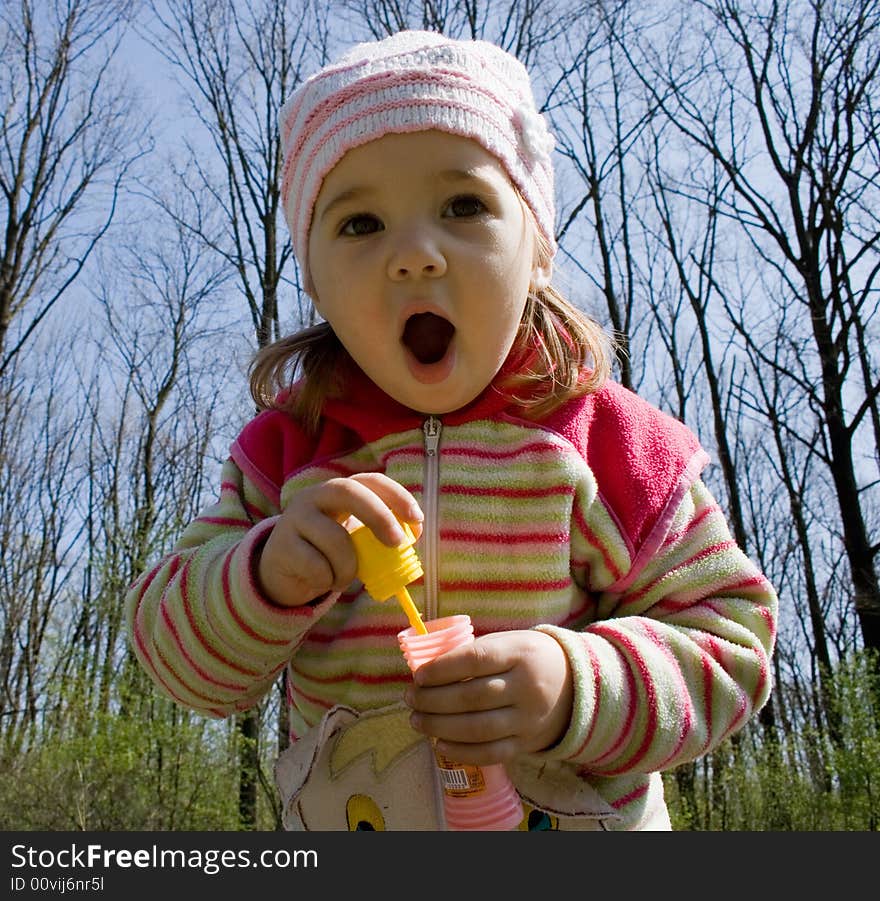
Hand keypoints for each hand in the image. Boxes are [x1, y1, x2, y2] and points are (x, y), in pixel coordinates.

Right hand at [256, 472, 422, 606]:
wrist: (281, 571)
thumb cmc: (327, 552)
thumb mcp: (355, 540)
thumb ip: (380, 534)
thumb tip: (414, 535)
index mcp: (339, 491)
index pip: (370, 481)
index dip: (396, 495)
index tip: (417, 519)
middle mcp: (315, 495)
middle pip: (348, 491)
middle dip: (379, 515)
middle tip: (396, 543)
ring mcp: (295, 518)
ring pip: (336, 539)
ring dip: (349, 567)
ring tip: (344, 579)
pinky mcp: (282, 545)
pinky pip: (317, 566)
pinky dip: (328, 580)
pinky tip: (323, 580)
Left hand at [404, 629, 572, 764]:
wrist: (577, 685)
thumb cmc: (530, 658)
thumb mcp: (511, 643)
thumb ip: (476, 653)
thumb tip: (430, 670)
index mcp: (520, 653)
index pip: (475, 659)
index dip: (443, 668)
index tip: (419, 675)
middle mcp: (527, 687)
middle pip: (472, 697)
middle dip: (433, 699)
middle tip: (410, 698)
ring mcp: (528, 719)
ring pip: (478, 728)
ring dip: (440, 726)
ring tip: (417, 720)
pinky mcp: (527, 743)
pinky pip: (491, 752)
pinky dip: (461, 752)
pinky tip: (439, 744)